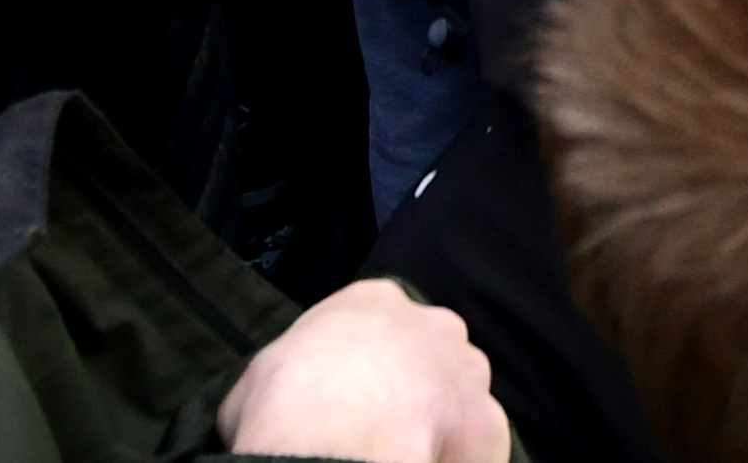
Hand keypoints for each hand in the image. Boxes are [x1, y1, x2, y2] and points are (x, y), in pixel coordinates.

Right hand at [222, 282, 507, 462]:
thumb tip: (278, 400)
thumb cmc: (284, 403)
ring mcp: (467, 372)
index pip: (381, 325)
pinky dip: (454, 460)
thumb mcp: (259, 376)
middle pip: (431, 355)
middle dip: (414, 388)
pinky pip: (474, 447)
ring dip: (440, 423)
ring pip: (461, 397)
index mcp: (375, 301)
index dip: (368, 366)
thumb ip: (289, 371)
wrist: (331, 445)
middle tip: (382, 427)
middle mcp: (433, 325)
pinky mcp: (488, 424)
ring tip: (405, 453)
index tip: (353, 396)